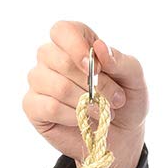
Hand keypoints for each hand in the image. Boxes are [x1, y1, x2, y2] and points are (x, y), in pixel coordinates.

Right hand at [22, 19, 148, 167]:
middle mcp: (51, 58)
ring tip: (103, 112)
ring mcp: (39, 81)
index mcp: (75, 43)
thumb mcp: (135, 79)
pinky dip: (73, 116)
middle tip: (115, 99)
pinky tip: (82, 120)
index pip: (62, 30)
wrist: (122, 136)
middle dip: (94, 84)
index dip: (76, 46)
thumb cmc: (126, 101)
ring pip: (57, 86)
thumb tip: (99, 47)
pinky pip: (50, 107)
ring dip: (87, 103)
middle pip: (59, 60)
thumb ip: (121, 61)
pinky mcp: (33, 105)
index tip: (98, 68)